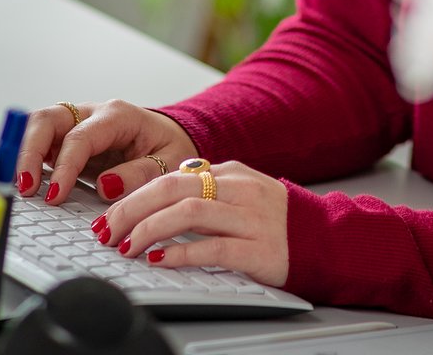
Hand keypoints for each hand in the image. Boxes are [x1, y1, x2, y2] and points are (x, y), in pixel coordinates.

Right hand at [14, 98, 197, 203]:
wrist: (170, 138)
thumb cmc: (170, 148)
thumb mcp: (170, 162)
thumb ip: (140, 174)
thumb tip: (106, 187)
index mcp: (118, 116)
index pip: (80, 136)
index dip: (64, 166)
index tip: (55, 195)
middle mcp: (92, 114)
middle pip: (48, 119)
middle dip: (29, 151)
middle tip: (25, 186)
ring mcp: (77, 123)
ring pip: (38, 126)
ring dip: (24, 153)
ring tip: (22, 186)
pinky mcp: (68, 138)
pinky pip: (41, 142)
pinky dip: (30, 158)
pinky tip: (29, 181)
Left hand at [98, 160, 288, 287]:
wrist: (326, 240)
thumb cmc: (276, 221)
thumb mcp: (241, 194)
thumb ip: (206, 191)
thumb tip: (156, 199)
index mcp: (231, 173)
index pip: (170, 176)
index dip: (133, 195)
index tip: (109, 215)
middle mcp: (239, 189)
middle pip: (173, 188)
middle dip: (132, 209)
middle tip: (107, 230)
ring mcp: (250, 218)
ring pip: (189, 212)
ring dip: (149, 229)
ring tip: (127, 246)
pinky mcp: (259, 249)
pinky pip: (213, 247)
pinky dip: (181, 252)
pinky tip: (161, 259)